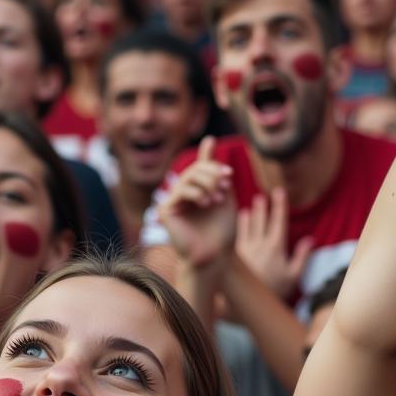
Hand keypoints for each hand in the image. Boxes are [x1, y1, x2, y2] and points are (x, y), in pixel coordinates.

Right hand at [158, 136, 236, 268]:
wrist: (215, 256)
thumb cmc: (222, 232)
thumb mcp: (225, 195)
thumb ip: (217, 172)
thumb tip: (209, 139)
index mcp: (196, 192)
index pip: (200, 168)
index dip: (212, 163)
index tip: (229, 175)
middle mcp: (182, 196)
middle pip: (195, 169)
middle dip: (213, 173)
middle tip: (227, 185)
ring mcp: (173, 202)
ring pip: (188, 176)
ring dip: (208, 183)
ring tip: (218, 198)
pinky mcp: (166, 210)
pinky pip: (181, 190)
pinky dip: (196, 193)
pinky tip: (206, 204)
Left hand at [234, 188, 312, 300]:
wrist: (247, 302)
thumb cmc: (274, 290)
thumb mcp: (293, 276)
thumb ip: (301, 256)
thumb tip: (310, 239)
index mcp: (275, 247)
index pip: (278, 220)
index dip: (279, 205)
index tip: (279, 192)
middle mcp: (260, 244)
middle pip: (262, 220)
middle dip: (264, 206)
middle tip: (264, 196)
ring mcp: (246, 249)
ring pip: (248, 226)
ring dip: (251, 214)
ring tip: (252, 205)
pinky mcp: (236, 255)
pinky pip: (238, 235)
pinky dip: (240, 225)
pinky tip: (241, 219)